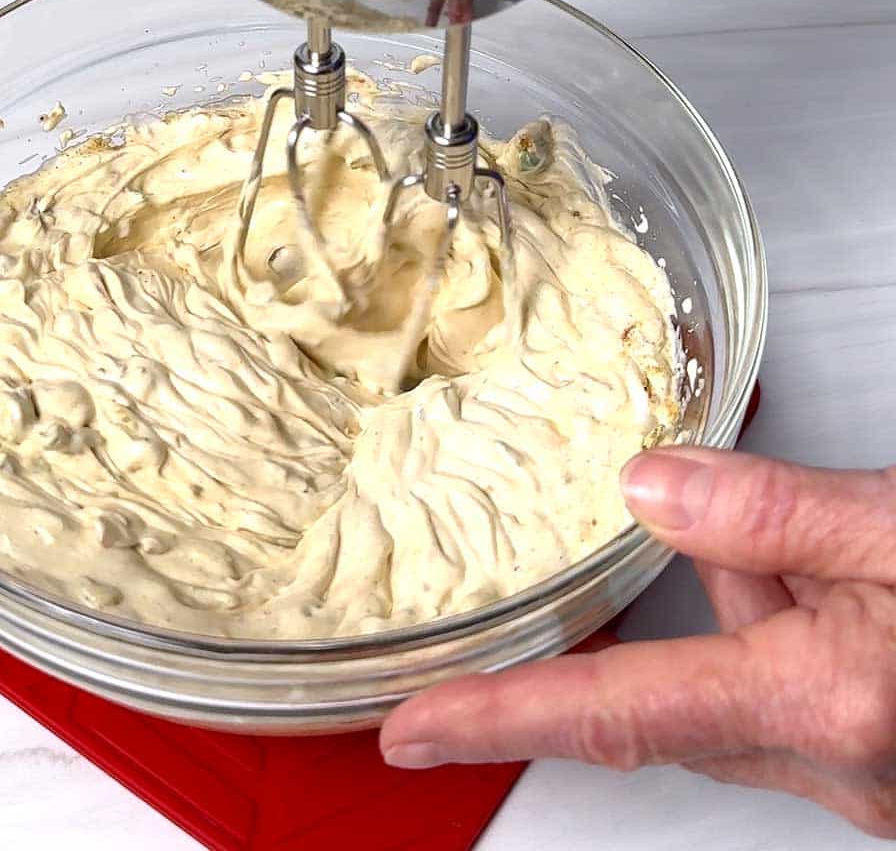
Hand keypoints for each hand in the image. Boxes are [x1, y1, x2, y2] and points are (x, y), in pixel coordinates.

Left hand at [381, 448, 895, 837]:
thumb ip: (775, 510)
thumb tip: (647, 487)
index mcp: (822, 698)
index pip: (619, 713)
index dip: (503, 717)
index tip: (411, 729)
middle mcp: (833, 759)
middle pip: (673, 692)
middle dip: (660, 619)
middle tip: (662, 554)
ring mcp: (864, 773)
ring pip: (731, 682)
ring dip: (742, 603)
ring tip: (797, 528)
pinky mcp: (879, 760)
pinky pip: (783, 690)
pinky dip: (781, 622)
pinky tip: (822, 564)